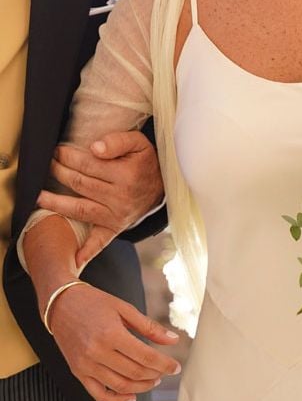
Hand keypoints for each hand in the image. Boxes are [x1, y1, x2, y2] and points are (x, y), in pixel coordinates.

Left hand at [37, 131, 163, 265]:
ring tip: (39, 197)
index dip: (69, 156)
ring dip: (56, 204)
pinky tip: (72, 259)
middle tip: (48, 164)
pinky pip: (99, 241)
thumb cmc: (145, 162)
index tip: (57, 151)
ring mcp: (116, 215)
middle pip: (80, 184)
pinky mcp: (115, 228)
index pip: (88, 164)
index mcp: (125, 175)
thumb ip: (118, 141)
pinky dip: (86, 252)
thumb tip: (95, 148)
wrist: (162, 186)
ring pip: (79, 209)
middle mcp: (120, 198)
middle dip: (59, 172)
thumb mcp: (139, 143)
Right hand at [49, 282, 180, 400]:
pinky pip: (99, 394)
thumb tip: (174, 340)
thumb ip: (149, 327)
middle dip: (155, 375)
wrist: (61, 304)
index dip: (164, 364)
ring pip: (120, 386)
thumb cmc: (95, 302)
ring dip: (141, 387)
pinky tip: (131, 397)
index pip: (145, 356)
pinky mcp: (78, 372)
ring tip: (153, 380)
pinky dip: (117, 400)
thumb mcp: (124, 308)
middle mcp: (97, 352)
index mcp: (111, 334)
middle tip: (166, 372)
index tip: (176, 367)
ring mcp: (85, 365)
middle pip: (134, 373)